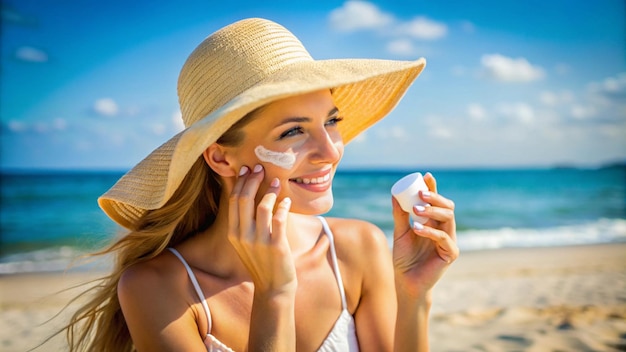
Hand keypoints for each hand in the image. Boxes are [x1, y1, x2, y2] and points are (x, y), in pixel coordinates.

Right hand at [227, 164, 296, 295]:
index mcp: (233, 233)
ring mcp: (259, 241)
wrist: (273, 287)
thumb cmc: (262, 261)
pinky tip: (287, 201)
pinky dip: (283, 205)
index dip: (241, 182)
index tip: (248, 169)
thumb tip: (249, 193)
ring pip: (262, 206)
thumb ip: (245, 221)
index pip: (234, 200)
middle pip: (244, 199)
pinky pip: (279, 218)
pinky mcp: (276, 246)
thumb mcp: (246, 242)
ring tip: (277, 182)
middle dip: (252, 180)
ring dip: (270, 191)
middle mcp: (243, 236)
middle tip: (261, 168)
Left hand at [391, 172, 457, 298]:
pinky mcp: (451, 253)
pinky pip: (444, 238)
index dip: (434, 188)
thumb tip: (394, 194)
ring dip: (432, 211)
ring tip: (416, 210)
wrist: (406, 282)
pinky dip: (430, 231)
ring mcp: (449, 241)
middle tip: (420, 194)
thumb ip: (399, 215)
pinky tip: (417, 229)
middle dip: (435, 197)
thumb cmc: (404, 258)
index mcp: (434, 222)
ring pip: (449, 218)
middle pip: (447, 207)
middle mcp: (444, 229)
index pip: (437, 201)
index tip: (426, 176)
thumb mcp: (400, 232)